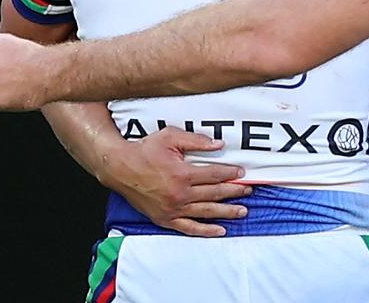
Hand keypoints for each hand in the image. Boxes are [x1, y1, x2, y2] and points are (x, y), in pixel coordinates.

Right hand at [99, 127, 250, 237]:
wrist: (119, 168)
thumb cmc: (144, 150)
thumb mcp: (170, 137)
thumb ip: (196, 141)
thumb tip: (219, 145)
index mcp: (183, 174)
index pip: (215, 174)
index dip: (231, 173)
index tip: (242, 173)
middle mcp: (180, 194)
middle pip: (214, 194)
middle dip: (234, 192)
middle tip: (249, 191)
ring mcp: (173, 209)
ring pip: (206, 212)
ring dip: (227, 211)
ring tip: (243, 211)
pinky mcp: (165, 218)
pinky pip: (189, 228)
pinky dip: (206, 230)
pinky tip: (220, 230)